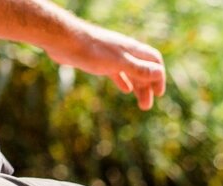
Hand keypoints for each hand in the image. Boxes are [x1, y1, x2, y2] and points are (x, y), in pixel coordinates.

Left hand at [43, 20, 164, 109]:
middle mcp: (125, 52)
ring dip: (137, 88)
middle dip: (147, 88)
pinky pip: (118, 72)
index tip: (158, 94)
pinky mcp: (100, 61)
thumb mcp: (119, 62)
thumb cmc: (92, 51)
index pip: (154, 62)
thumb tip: (158, 74)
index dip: (159, 77)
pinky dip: (123, 81)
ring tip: (140, 104)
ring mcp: (112, 57)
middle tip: (146, 106)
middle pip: (143, 70)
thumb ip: (139, 68)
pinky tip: (125, 89)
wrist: (64, 41)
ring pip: (131, 73)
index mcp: (132, 50)